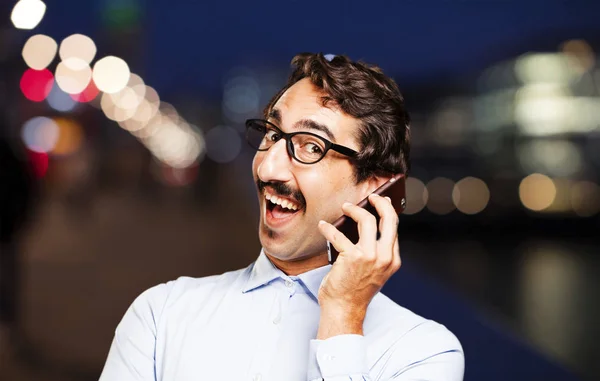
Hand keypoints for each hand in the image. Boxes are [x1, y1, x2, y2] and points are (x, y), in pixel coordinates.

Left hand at [316, 194, 400, 337]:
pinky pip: (339, 235)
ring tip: (345, 207)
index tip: (380, 202)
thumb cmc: (354, 290)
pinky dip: (328, 228)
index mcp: (392, 260)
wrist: (344, 309)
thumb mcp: (373, 271)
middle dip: (380, 203)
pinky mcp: (352, 258)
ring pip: (367, 221)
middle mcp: (385, 257)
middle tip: (370, 197)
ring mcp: (370, 257)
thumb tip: (365, 224)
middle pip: (389, 219)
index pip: (394, 228)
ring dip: (354, 210)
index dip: (387, 211)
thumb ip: (375, 251)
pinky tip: (323, 226)